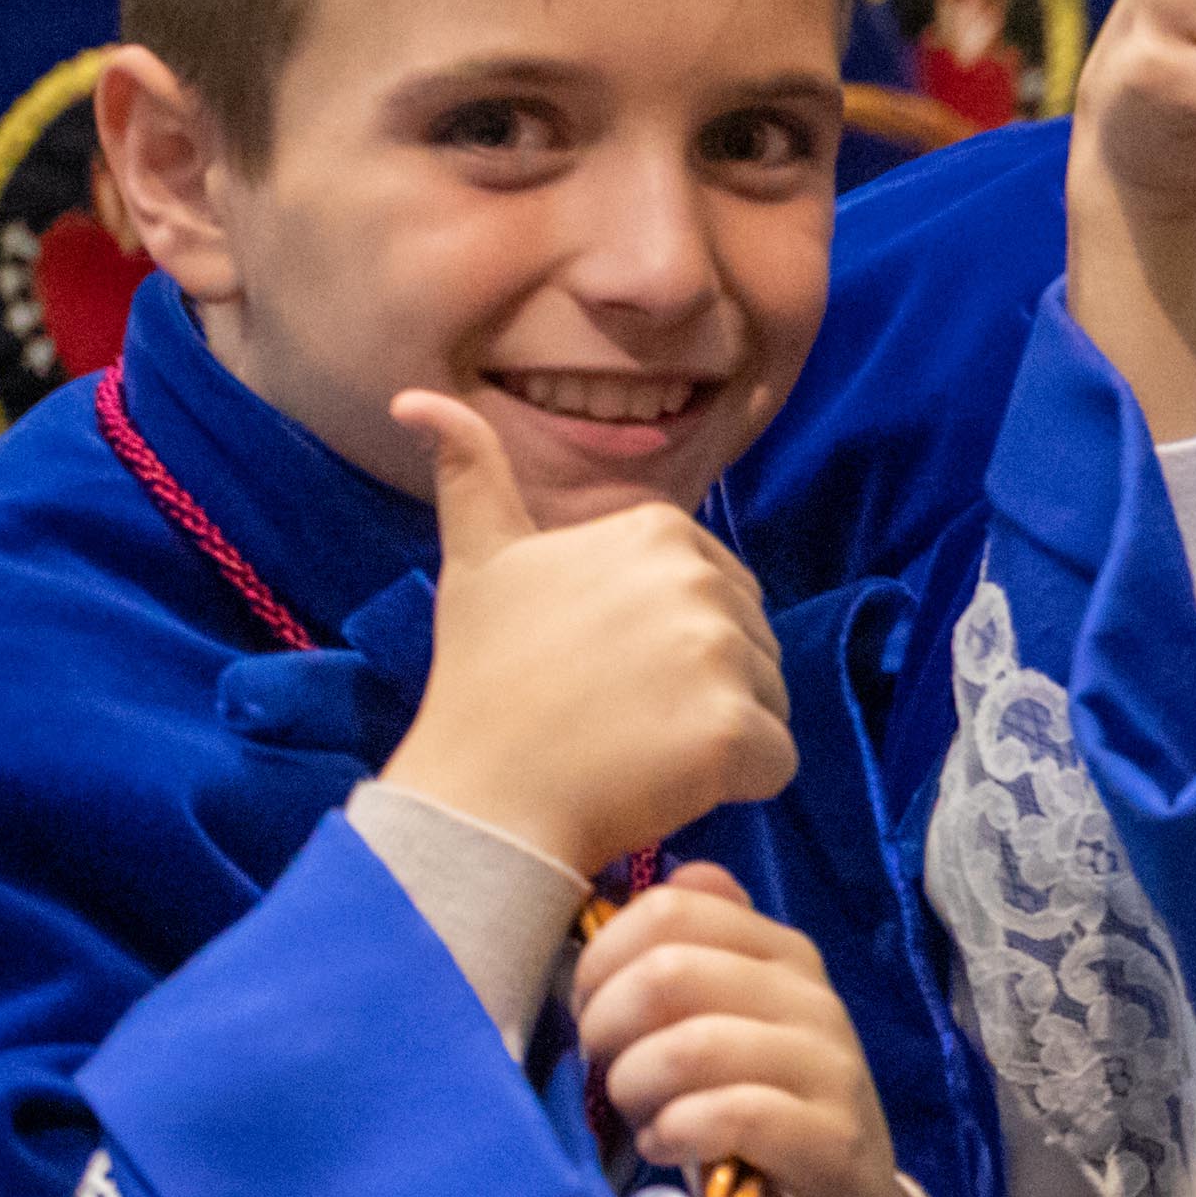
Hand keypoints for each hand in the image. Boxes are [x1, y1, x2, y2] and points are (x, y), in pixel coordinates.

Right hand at [372, 391, 796, 880]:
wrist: (480, 798)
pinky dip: (736, 784)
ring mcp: (720, 655)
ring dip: (721, 734)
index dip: (670, 640)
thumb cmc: (483, 680)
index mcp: (657, 531)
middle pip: (755, 644)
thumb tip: (417, 398)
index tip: (603, 665)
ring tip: (636, 746)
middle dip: (703, 685)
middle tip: (616, 712)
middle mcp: (698, 579)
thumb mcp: (478, 560)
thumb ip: (471, 471)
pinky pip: (777, 761)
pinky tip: (666, 783)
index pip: (721, 591)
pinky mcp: (737, 732)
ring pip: (771, 701)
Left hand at [575, 864, 909, 1196]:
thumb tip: (681, 871)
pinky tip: (669, 1144)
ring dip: (637, 1088)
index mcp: (780, 954)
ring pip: (692, 1045)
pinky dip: (677, 1132)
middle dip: (608, 1027)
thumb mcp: (728, 1018)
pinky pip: (732, 1113)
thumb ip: (698, 948)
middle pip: (668, 971)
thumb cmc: (758, 1104)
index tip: (591, 1008)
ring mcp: (828, 1065)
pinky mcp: (832, 1137)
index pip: (672, 907)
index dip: (602, 958)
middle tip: (606, 1068)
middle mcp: (810, 997)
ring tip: (640, 1114)